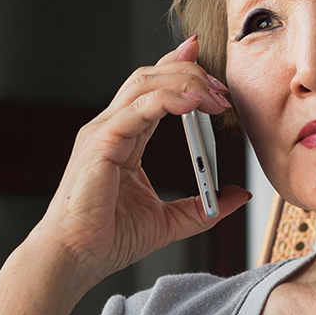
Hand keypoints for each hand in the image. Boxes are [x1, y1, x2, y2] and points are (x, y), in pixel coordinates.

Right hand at [30, 35, 249, 287]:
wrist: (77, 258)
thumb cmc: (110, 238)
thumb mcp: (171, 221)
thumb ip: (205, 207)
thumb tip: (238, 196)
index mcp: (124, 138)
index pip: (151, 89)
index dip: (176, 66)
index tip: (203, 56)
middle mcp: (111, 128)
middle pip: (150, 78)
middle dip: (189, 73)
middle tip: (222, 87)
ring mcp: (103, 133)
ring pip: (144, 84)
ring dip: (184, 82)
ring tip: (215, 95)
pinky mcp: (100, 145)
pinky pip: (136, 109)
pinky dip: (167, 99)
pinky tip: (193, 102)